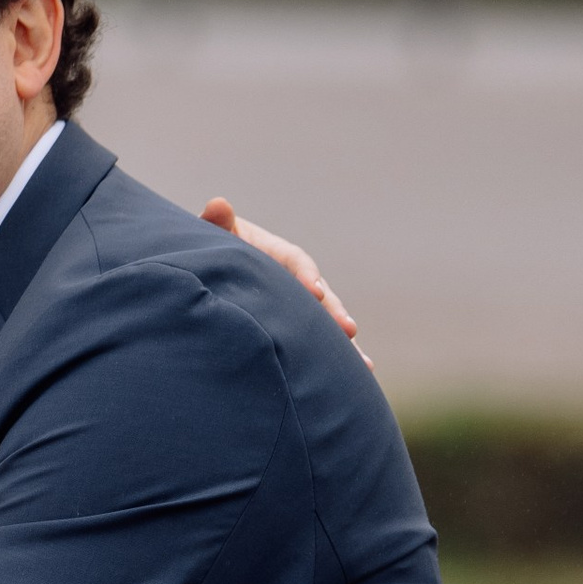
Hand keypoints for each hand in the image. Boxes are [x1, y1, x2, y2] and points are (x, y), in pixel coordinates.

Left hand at [201, 196, 364, 352]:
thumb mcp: (218, 236)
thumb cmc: (218, 250)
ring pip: (328, 323)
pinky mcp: (300, 327)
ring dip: (346, 344)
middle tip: (348, 330)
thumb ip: (218, 224)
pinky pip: (322, 344)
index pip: (296, 261)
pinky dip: (338, 360)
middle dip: (334, 313)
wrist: (219, 272)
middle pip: (322, 296)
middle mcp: (299, 280)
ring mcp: (302, 306)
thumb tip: (218, 205)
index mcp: (279, 255)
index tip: (312, 291)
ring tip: (364, 365)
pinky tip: (359, 378)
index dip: (306, 275)